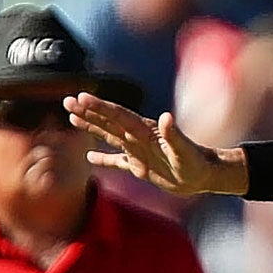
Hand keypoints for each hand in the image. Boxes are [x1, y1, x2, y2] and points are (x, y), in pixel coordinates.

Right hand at [65, 93, 241, 197]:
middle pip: (108, 121)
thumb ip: (174, 134)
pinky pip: (116, 161)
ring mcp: (137, 151)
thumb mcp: (185, 150)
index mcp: (145, 131)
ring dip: (91, 127)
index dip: (99, 106)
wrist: (205, 176)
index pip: (118, 115)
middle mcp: (138, 138)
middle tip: (67, 101)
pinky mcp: (139, 167)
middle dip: (88, 111)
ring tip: (71, 117)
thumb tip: (166, 117)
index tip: (81, 96)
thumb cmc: (196, 162)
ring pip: (108, 136)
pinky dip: (103, 159)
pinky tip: (89, 156)